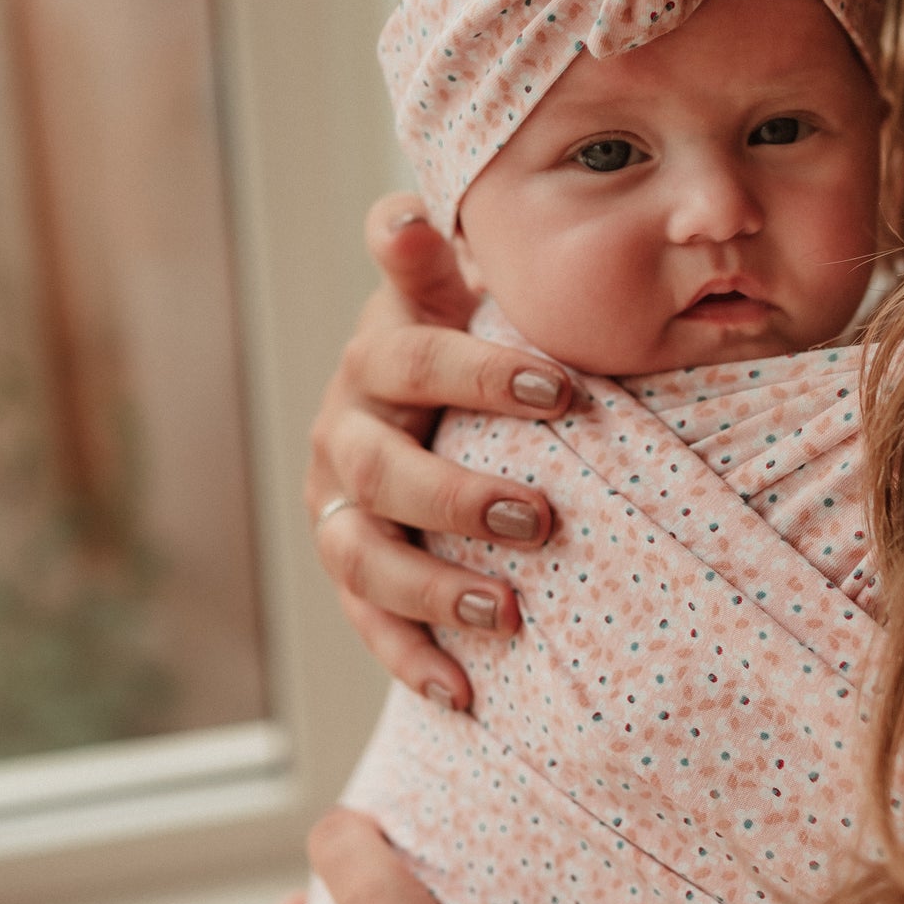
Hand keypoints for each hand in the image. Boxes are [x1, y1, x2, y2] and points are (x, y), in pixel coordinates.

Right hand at [307, 194, 573, 706]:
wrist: (421, 401)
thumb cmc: (463, 340)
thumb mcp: (452, 294)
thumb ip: (436, 263)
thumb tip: (404, 210)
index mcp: (377, 357)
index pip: (414, 357)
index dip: (481, 374)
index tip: (564, 393)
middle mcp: (344, 432)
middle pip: (383, 472)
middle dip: (460, 499)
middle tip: (542, 518)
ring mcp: (340, 509)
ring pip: (364, 557)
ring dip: (434, 590)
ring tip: (510, 613)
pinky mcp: (349, 573)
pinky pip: (369, 625)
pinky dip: (412, 661)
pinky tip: (465, 694)